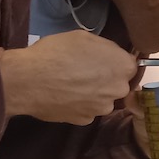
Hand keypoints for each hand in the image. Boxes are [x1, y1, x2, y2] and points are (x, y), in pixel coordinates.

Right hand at [0, 31, 136, 124]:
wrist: (28, 80)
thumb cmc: (57, 52)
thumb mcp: (84, 37)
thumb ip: (105, 48)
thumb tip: (109, 57)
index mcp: (123, 67)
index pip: (130, 65)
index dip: (115, 62)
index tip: (102, 61)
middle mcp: (118, 90)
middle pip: (118, 84)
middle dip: (106, 79)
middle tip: (83, 72)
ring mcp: (102, 108)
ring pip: (102, 99)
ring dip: (92, 94)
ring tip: (70, 84)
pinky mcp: (85, 120)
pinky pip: (86, 110)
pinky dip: (78, 104)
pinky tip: (64, 96)